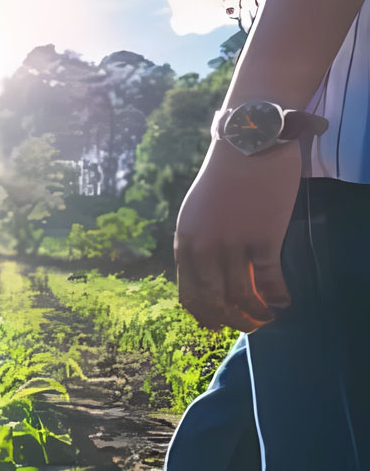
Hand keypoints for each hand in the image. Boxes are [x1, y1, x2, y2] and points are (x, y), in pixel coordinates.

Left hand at [174, 138, 299, 331]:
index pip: (190, 294)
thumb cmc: (225, 177)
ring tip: (267, 318)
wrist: (249, 143)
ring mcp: (232, 244)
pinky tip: (285, 303)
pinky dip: (277, 298)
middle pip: (215, 302)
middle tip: (248, 327)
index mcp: (184, 243)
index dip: (204, 315)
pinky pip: (268, 281)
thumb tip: (209, 275)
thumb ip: (198, 243)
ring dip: (255, 315)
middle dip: (231, 321)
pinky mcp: (263, 237)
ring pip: (241, 297)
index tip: (216, 327)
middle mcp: (203, 248)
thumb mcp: (196, 213)